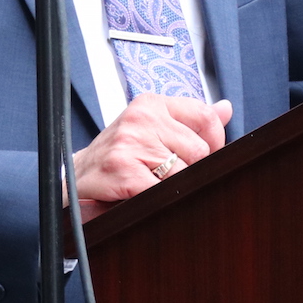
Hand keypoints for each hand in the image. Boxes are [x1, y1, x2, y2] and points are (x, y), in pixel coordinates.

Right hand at [70, 95, 233, 220]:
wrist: (76, 174)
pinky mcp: (124, 169)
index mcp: (151, 104)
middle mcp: (142, 117)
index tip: (208, 154)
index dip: (215, 140)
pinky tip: (145, 193)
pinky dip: (160, 198)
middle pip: (199, 150)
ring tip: (154, 182)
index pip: (205, 116)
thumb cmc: (119, 152)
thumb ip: (190, 119)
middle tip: (170, 174)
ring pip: (184, 172)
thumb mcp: (152, 126)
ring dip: (174, 185)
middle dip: (192, 169)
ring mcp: (131, 142)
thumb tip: (226, 109)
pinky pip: (163, 190)